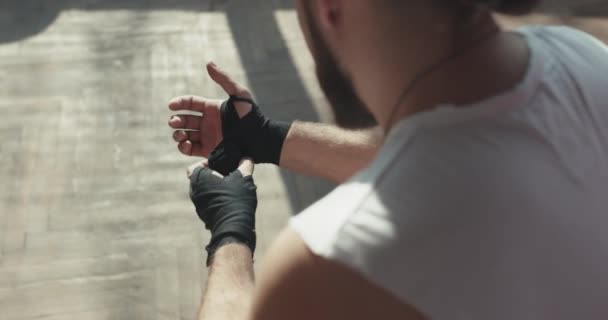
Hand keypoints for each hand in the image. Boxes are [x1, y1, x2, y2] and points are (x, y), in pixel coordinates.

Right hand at [169, 62, 292, 174]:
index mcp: (212, 108)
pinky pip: (190, 150)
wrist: (259, 138)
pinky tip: (185, 144)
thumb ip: (224, 79)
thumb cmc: (251, 115)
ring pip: (185, 135)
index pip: (190, 103)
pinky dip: (184, 147)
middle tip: (174, 123)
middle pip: (184, 119)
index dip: (179, 103)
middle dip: (176, 121)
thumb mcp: (239, 94)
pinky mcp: (209, 151)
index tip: (171, 105)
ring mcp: (207, 137)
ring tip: (180, 135)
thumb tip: (208, 63)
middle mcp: (208, 122)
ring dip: (177, 135)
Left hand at [188, 158, 256, 263]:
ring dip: (218, 188)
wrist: (233, 227)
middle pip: (202, 178)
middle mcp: (194, 191)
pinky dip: (219, 199)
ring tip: (234, 188)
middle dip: (216, 175)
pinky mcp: (205, 215)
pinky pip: (210, 202)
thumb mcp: (243, 177)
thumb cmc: (235, 199)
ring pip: (206, 191)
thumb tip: (247, 158)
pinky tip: (233, 200)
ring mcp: (198, 205)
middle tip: (231, 175)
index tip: (222, 165)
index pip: (197, 166)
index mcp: (198, 178)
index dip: (209, 163)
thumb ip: (245, 164)